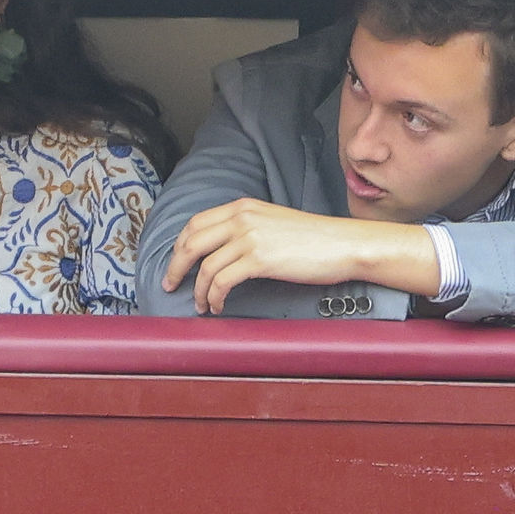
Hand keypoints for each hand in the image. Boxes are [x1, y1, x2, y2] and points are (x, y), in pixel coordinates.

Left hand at [161, 198, 413, 315]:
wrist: (343, 244)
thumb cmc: (313, 239)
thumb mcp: (272, 223)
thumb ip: (246, 229)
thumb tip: (221, 251)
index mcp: (242, 207)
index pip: (195, 223)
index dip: (179, 246)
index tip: (175, 263)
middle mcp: (241, 217)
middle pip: (191, 242)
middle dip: (176, 267)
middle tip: (171, 286)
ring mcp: (249, 237)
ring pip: (204, 266)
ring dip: (197, 290)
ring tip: (200, 305)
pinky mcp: (259, 259)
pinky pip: (221, 281)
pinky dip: (214, 297)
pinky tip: (217, 306)